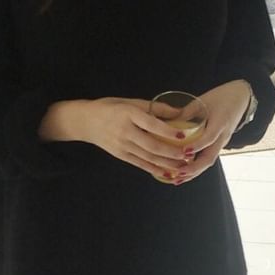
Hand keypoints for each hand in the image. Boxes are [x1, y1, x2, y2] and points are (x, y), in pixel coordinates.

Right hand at [40, 97, 195, 178]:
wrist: (85, 121)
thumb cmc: (110, 108)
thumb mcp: (130, 102)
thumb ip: (154, 107)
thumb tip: (179, 112)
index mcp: (128, 114)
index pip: (151, 124)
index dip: (168, 131)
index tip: (184, 135)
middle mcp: (124, 131)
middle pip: (151, 145)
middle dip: (172, 152)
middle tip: (189, 154)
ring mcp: (122, 146)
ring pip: (147, 157)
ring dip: (167, 163)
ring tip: (183, 165)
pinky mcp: (121, 155)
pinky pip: (140, 164)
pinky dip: (154, 169)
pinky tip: (167, 172)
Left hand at [174, 81, 249, 184]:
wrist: (240, 98)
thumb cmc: (221, 97)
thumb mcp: (203, 100)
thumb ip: (187, 112)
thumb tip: (166, 123)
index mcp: (221, 122)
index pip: (210, 137)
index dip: (198, 145)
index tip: (185, 152)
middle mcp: (223, 136)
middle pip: (210, 157)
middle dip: (193, 168)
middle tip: (178, 174)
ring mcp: (221, 143)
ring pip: (208, 161)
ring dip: (193, 173)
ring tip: (176, 180)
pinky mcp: (218, 145)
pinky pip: (207, 159)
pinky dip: (195, 168)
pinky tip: (182, 174)